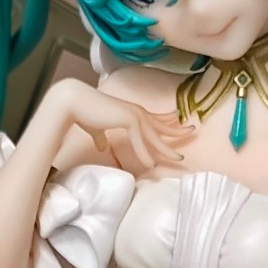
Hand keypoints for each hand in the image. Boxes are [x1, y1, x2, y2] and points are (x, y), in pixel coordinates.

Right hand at [27, 77, 185, 173]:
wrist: (74, 102)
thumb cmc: (84, 112)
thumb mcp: (97, 128)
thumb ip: (102, 137)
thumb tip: (104, 148)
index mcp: (131, 111)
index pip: (154, 118)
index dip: (167, 121)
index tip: (179, 122)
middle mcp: (136, 112)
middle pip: (161, 126)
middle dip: (178, 131)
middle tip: (193, 132)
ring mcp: (133, 116)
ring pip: (155, 136)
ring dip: (167, 149)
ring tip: (179, 160)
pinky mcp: (127, 121)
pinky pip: (140, 141)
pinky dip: (145, 153)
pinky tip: (150, 165)